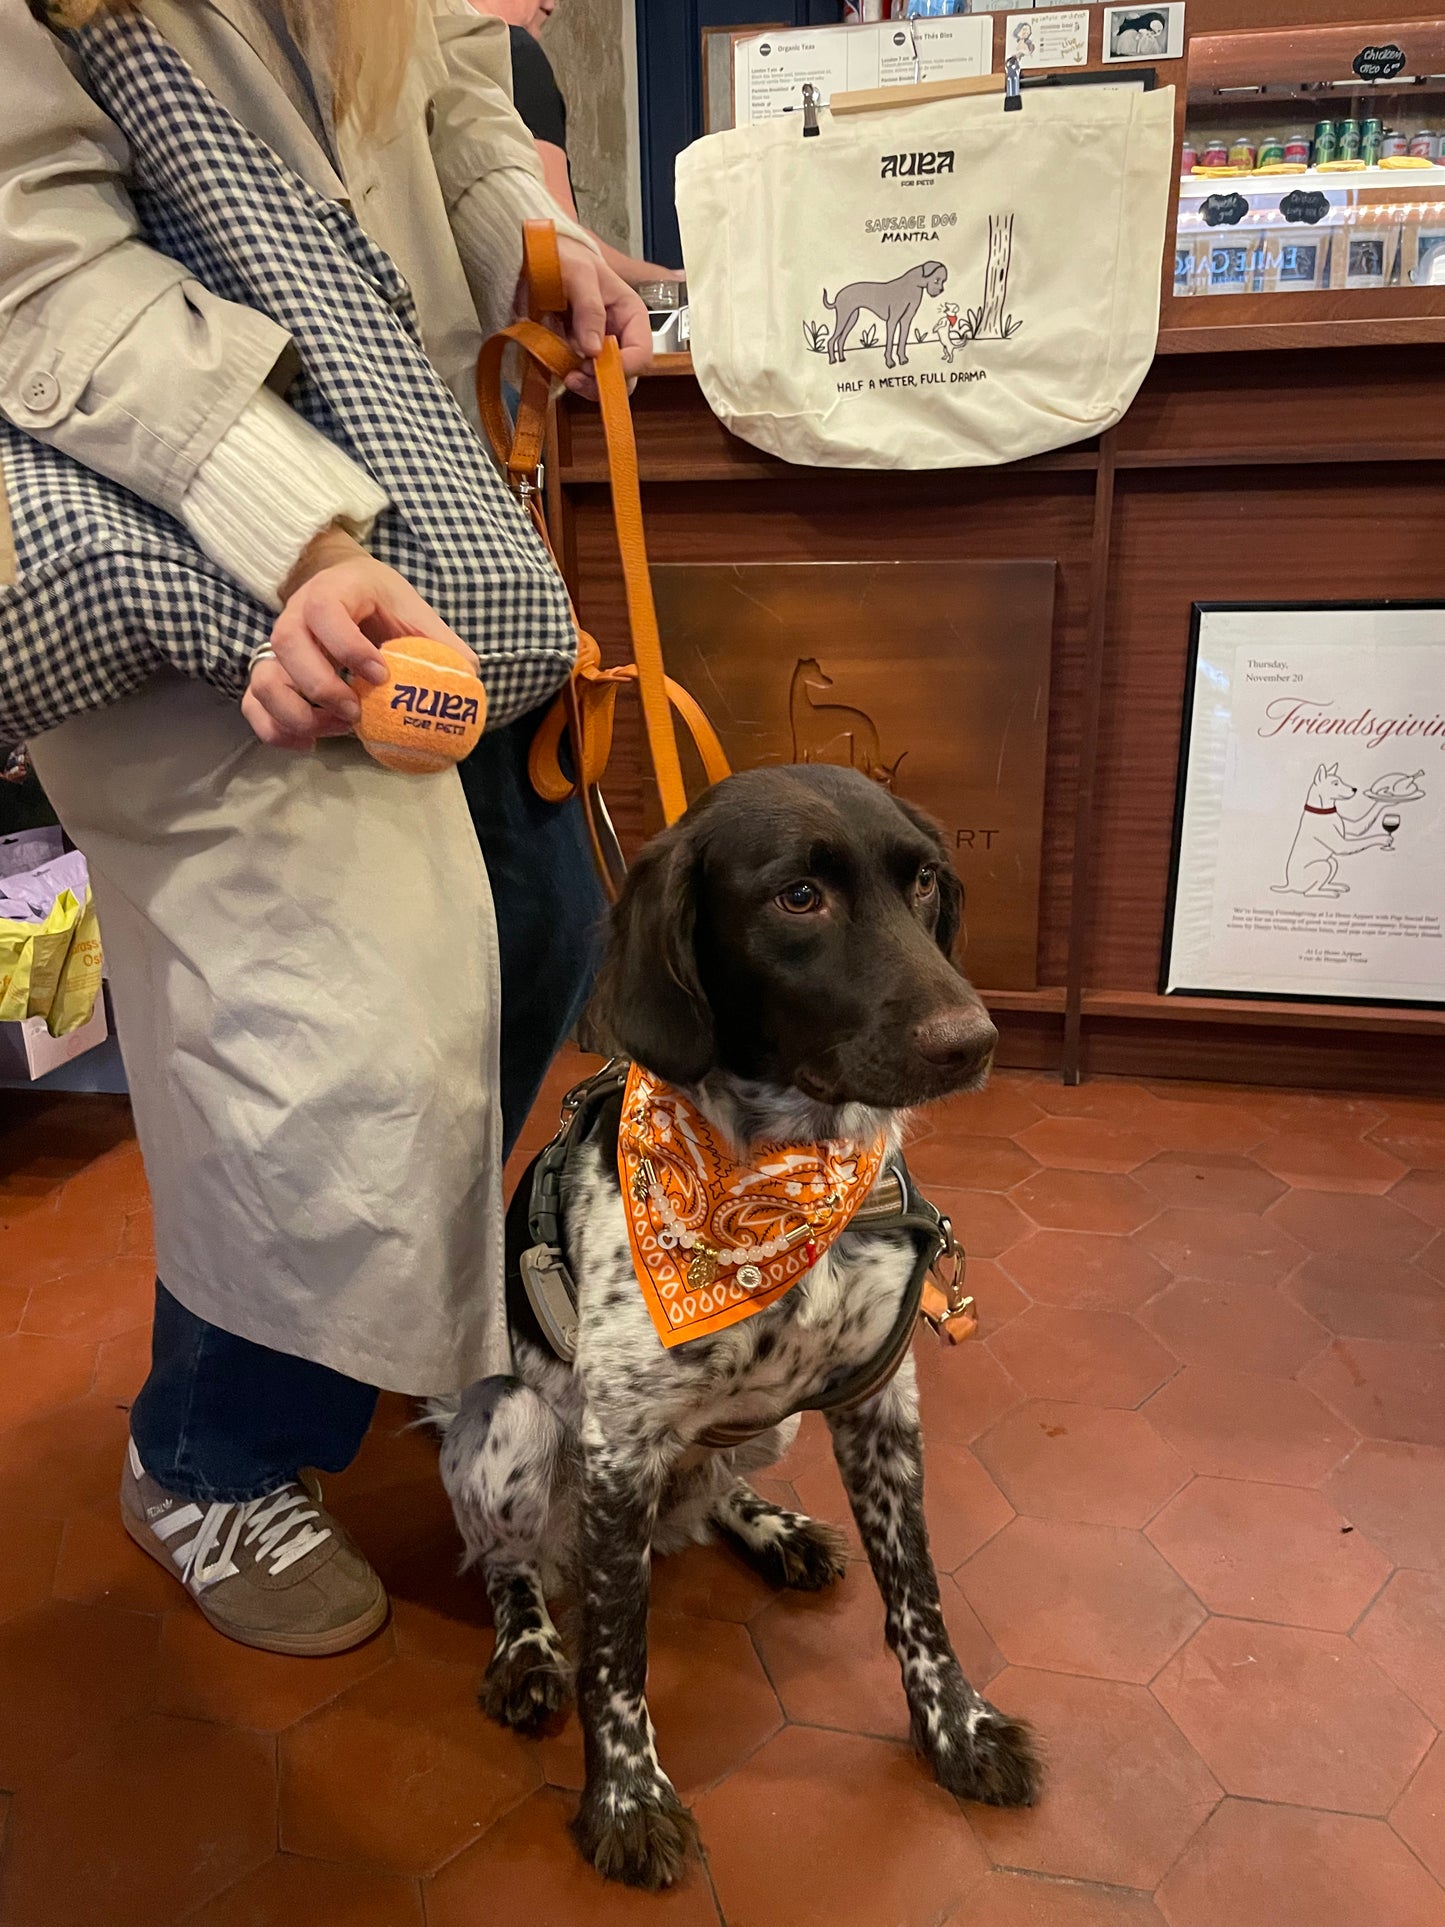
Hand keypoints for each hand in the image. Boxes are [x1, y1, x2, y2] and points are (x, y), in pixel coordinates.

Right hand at [242, 526, 474, 750]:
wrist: (344, 588)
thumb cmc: (381, 602)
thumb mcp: (411, 610)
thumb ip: (439, 640)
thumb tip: (469, 675)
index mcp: (332, 591)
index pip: (324, 611)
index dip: (348, 647)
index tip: (380, 675)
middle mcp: (295, 614)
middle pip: (286, 645)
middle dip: (321, 686)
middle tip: (356, 712)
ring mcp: (277, 646)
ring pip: (264, 679)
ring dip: (296, 713)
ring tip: (337, 729)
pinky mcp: (270, 673)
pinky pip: (254, 704)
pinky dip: (275, 730)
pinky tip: (309, 743)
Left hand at [554, 236, 652, 400]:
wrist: (540, 254)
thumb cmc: (566, 256)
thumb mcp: (579, 273)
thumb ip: (589, 308)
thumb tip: (594, 350)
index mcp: (631, 316)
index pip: (642, 355)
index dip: (623, 368)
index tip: (594, 368)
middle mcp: (619, 336)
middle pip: (624, 377)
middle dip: (600, 382)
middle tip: (575, 375)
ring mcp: (597, 349)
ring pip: (601, 383)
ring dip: (581, 382)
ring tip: (563, 366)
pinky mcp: (577, 356)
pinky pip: (577, 377)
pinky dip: (565, 374)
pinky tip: (553, 358)